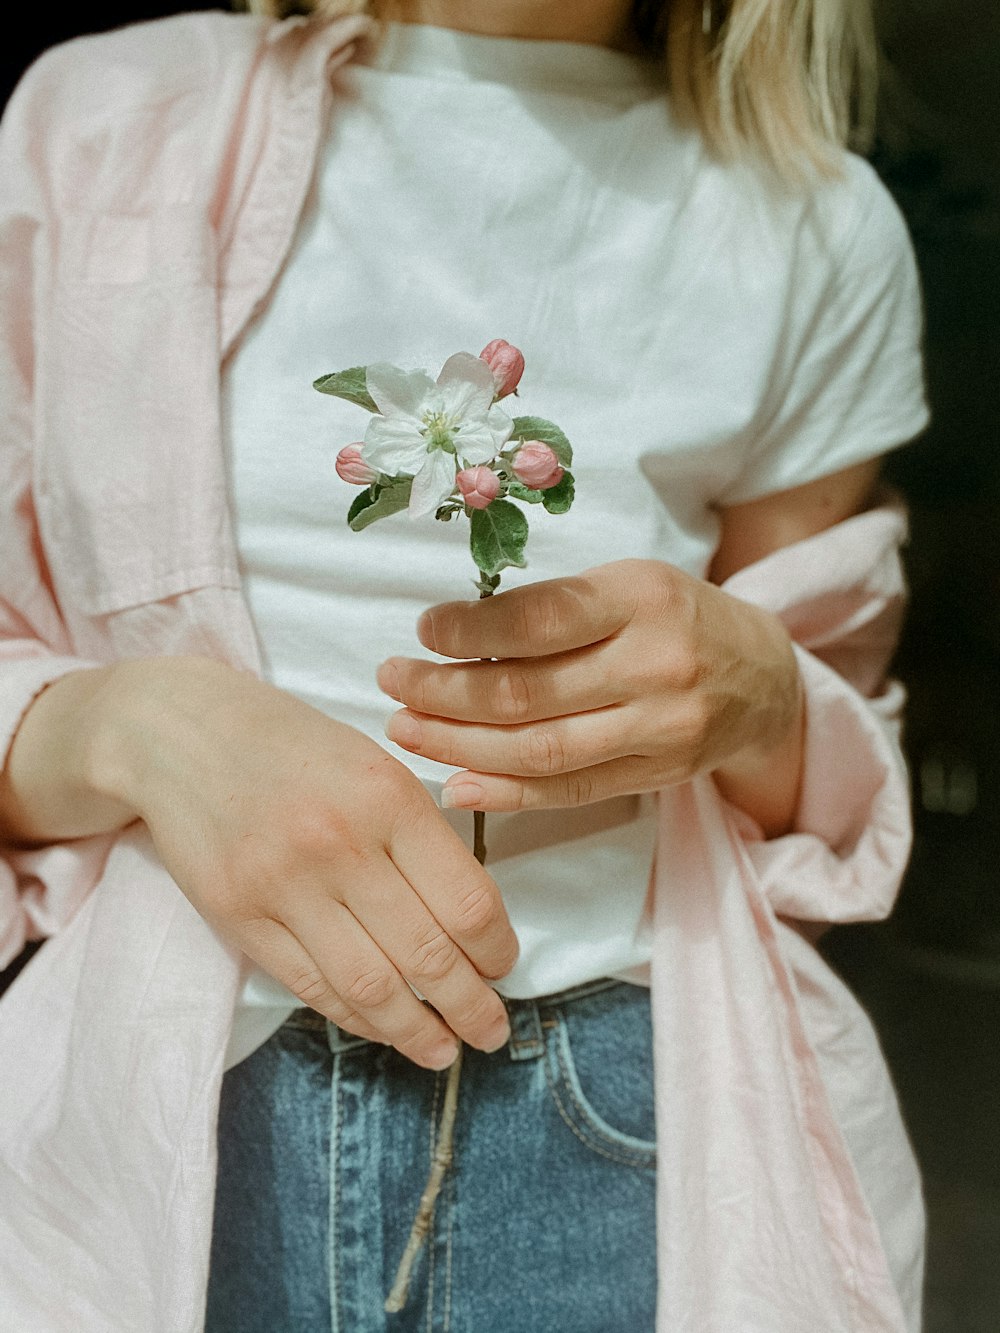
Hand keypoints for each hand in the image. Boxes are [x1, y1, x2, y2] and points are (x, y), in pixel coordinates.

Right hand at [100, 658, 516, 1067]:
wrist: (182, 733)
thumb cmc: (294, 746)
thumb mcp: (375, 764)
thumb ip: (423, 834)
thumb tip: (474, 920)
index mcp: (388, 799)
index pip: (467, 901)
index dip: (498, 951)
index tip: (504, 967)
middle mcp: (340, 844)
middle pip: (426, 955)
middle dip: (471, 1007)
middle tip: (492, 1030)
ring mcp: (284, 886)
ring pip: (370, 986)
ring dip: (416, 1032)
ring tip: (444, 1050)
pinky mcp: (239, 917)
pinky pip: (312, 987)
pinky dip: (356, 1018)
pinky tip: (384, 1028)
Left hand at [377, 559, 802, 825]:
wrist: (764, 677)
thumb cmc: (673, 617)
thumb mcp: (625, 585)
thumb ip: (554, 609)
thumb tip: (453, 640)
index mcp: (641, 598)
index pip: (540, 619)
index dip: (471, 631)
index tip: (424, 633)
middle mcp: (656, 664)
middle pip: (531, 691)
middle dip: (446, 693)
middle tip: (392, 686)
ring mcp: (662, 728)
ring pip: (543, 749)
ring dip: (462, 746)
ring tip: (407, 732)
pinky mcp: (660, 775)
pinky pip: (572, 790)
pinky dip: (508, 794)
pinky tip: (457, 786)